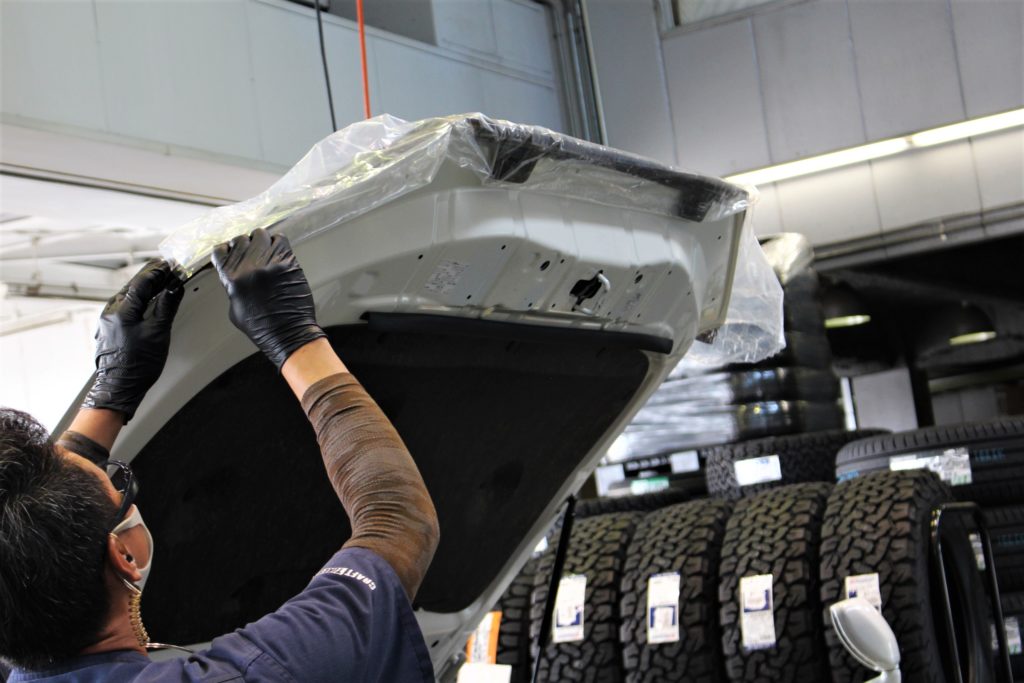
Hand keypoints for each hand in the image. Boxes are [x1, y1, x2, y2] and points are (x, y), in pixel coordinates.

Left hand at [83, 260, 183, 421]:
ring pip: (128, 295)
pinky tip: (148, 301)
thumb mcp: (159, 333)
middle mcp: (110, 312)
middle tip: (167, 268)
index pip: (142, 282)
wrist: (120, 387)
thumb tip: (174, 287)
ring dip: (145, 287)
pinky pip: (124, 306)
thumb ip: (166, 306)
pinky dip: (138, 299)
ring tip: (161, 282)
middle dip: (151, 276)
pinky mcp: (109, 328)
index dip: (158, 272)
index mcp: (122, 311)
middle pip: (133, 286)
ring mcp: (107, 320)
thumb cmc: (138, 365)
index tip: (171, 266)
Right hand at [212, 228, 325, 369]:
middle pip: (240, 239)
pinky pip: (280, 239)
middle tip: (251, 251)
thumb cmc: (262, 326)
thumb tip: (235, 273)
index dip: (226, 250)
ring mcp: (268, 262)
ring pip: (260, 234)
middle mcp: (248, 267)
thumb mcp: (235, 308)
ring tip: (265, 249)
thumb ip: (232, 286)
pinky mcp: (287, 262)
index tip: (231, 251)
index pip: (220, 251)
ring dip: (261, 240)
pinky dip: (278, 241)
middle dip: (245, 244)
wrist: (288, 332)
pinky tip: (278, 250)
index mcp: (231, 278)